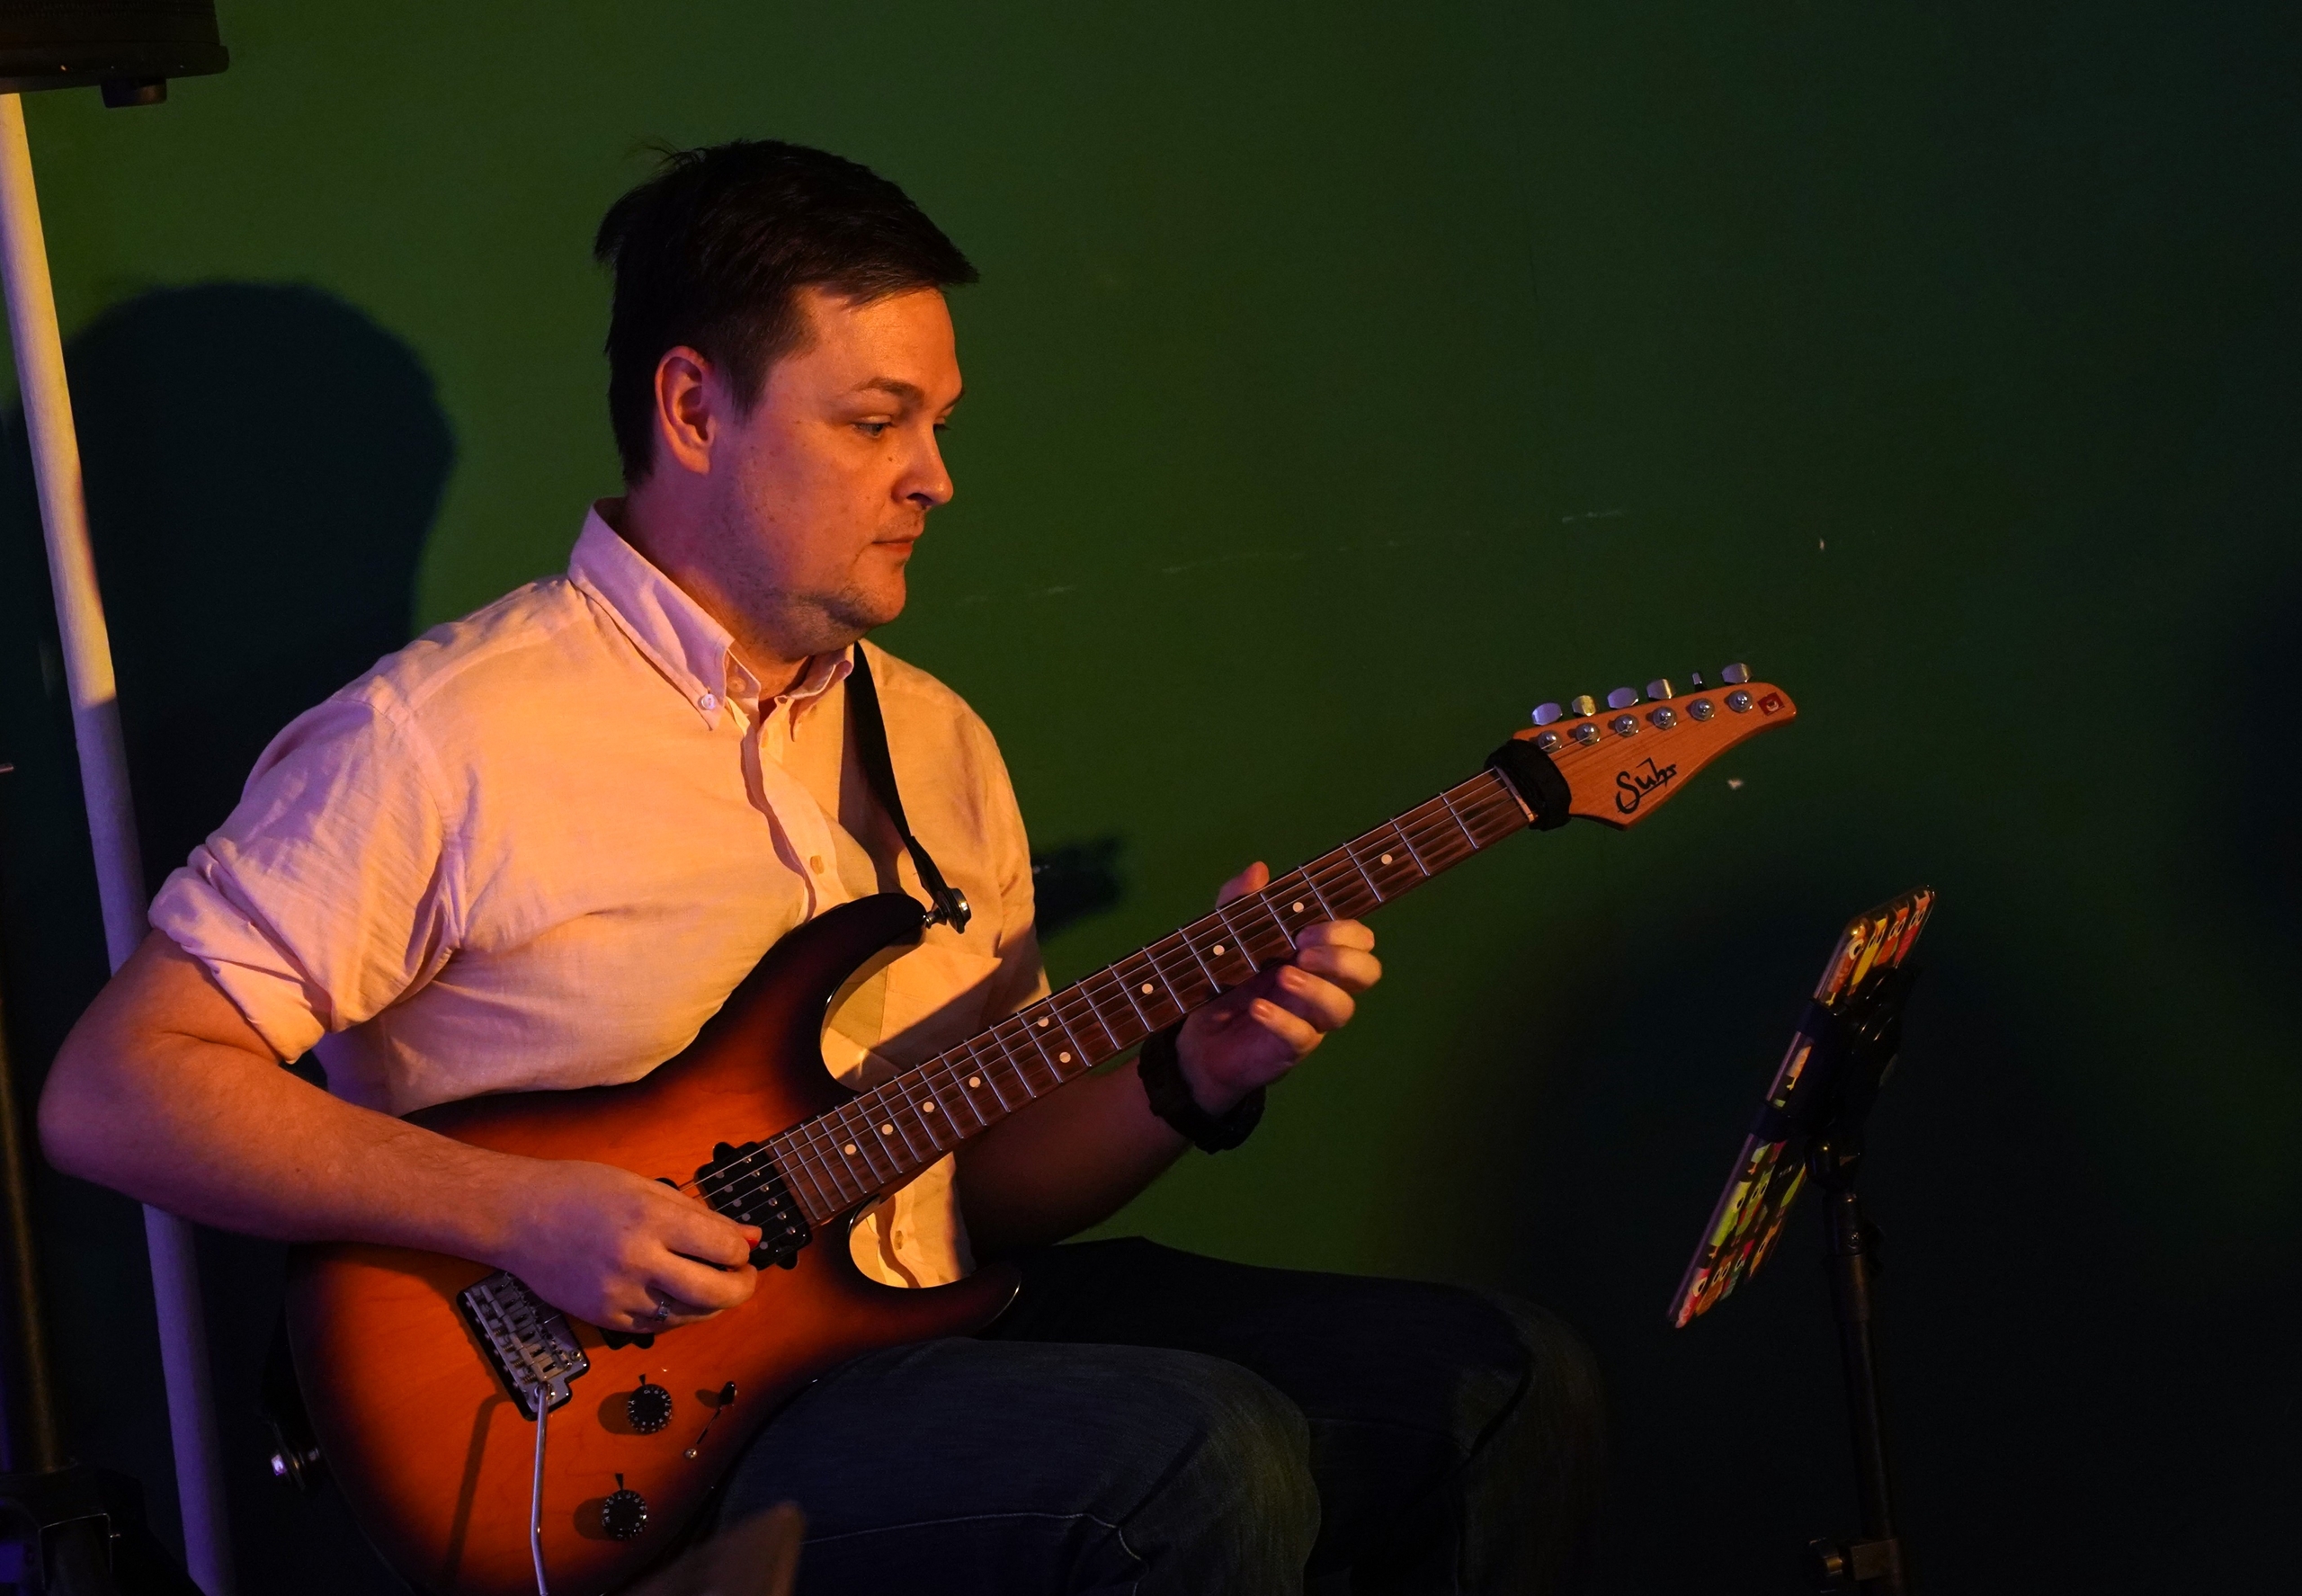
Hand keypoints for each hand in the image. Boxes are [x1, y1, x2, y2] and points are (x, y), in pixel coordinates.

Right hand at [490, 1159, 760, 1332]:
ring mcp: (620, 1295)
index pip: (724, 1248)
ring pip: (691, 1316)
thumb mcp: (645, 1187)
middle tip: (744, 1276)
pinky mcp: (604, 1318)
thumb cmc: (580, 1191)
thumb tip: (749, 1237)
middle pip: (716, 1292)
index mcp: (652, 1218)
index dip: (743, 1251)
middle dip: (743, 1286)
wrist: (517, 1217)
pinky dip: (678, 1314)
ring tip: (714, 1284)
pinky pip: (658, 1327)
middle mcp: (638, 1260)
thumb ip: (700, 1215)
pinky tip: (679, 1296)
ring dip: (713, 1304)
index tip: (744, 1247)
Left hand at [1174, 862, 1381, 1113]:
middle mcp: (1322, 986)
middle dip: (1343, 958)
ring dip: (1318, 989)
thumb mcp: (1227, 935)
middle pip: (1367, 973)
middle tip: (1304, 951)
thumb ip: (1241, 902)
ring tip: (1284, 977)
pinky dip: (1282, 1020)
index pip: (1359, 942)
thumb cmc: (1227, 982)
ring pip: (1342, 1008)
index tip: (1310, 928)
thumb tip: (1259, 870)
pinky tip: (1258, 1008)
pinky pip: (1302, 1037)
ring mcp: (1309, 1020)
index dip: (1347, 933)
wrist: (1199, 1038)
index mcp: (1315, 955)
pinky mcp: (1288, 1048)